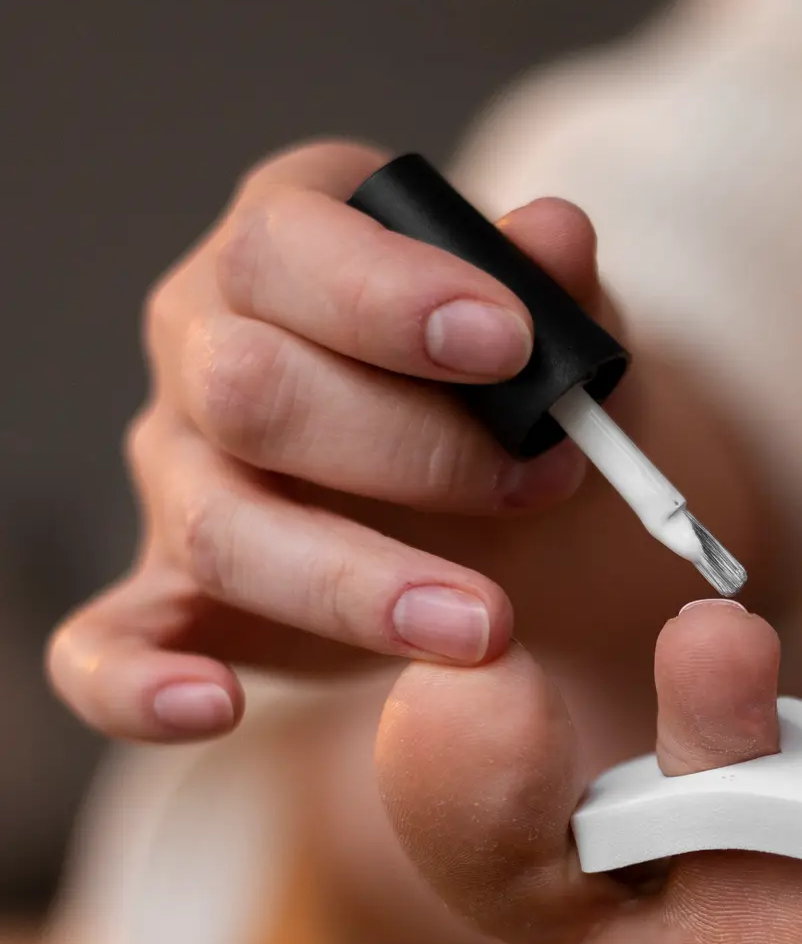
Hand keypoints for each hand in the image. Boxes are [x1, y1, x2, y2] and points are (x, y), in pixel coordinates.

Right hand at [48, 139, 611, 742]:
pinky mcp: (172, 600)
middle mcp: (204, 350)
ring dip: (353, 585)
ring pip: (216, 528)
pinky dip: (144, 686)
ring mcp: (177, 480)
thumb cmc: (510, 395)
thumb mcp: (549, 334)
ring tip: (483, 628)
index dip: (392, 298)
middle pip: (247, 389)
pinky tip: (217, 706)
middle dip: (410, 450)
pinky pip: (104, 649)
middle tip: (544, 485)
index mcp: (284, 251)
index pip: (288, 249)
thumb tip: (555, 237)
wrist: (497, 502)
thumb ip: (552, 288)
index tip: (508, 347)